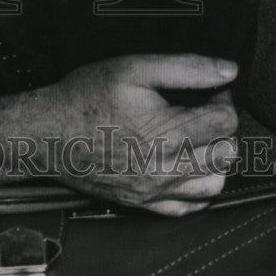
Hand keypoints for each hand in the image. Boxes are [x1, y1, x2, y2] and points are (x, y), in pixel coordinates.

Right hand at [0, 54, 238, 215]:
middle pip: (226, 154)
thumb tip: (228, 71)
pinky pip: (188, 207)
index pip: (226, 121)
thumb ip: (186, 68)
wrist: (46, 134)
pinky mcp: (142, 204)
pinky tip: (182, 165)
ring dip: (213, 160)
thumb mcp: (133, 68)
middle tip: (199, 110)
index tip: (207, 90)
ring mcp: (155, 191)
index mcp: (168, 133)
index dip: (221, 98)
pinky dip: (195, 188)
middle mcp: (166, 169)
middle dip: (220, 128)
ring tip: (194, 138)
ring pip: (215, 185)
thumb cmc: (85, 97)